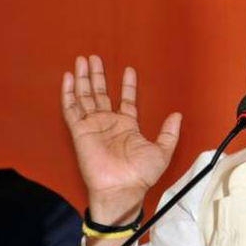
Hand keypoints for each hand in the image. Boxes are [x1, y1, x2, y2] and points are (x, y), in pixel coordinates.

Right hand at [62, 55, 181, 222]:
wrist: (122, 188)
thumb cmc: (140, 175)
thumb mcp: (162, 150)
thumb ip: (169, 132)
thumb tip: (177, 115)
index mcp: (127, 126)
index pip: (127, 100)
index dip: (128, 85)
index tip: (128, 70)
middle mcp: (109, 123)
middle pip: (101, 93)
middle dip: (98, 75)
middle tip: (94, 57)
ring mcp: (93, 126)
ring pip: (86, 96)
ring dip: (83, 78)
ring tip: (82, 60)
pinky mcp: (80, 131)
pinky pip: (72, 109)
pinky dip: (69, 93)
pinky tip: (68, 77)